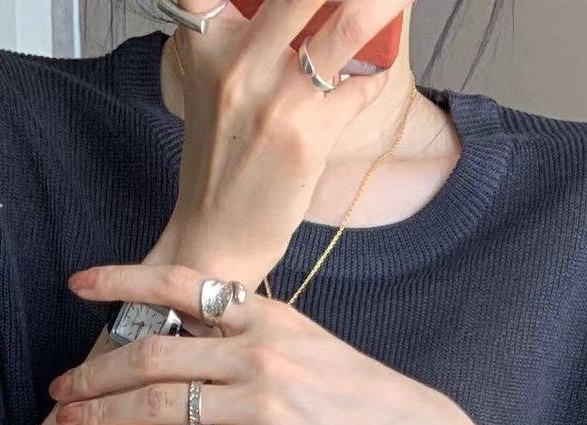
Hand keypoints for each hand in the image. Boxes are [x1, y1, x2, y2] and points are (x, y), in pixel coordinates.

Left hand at [55, 260, 471, 424]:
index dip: (124, 281)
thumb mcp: (301, 337)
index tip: (78, 284)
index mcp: (262, 315)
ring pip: (161, 406)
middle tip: (56, 388)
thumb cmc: (350, 388)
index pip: (181, 286)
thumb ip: (246, 326)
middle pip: (154, 353)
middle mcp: (255, 352)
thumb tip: (192, 318)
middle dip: (95, 371)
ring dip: (104, 417)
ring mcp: (259, 403)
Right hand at [156, 0, 414, 283]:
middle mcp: (235, 61)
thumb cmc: (220, 160)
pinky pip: (362, 82)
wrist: (213, 240)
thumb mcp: (212, 83)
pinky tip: (371, 71)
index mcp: (204, 41)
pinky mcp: (307, 135)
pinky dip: (375, 72)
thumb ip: (239, 33)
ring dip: (382, 3)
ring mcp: (273, 98)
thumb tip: (303, 9)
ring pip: (346, 23)